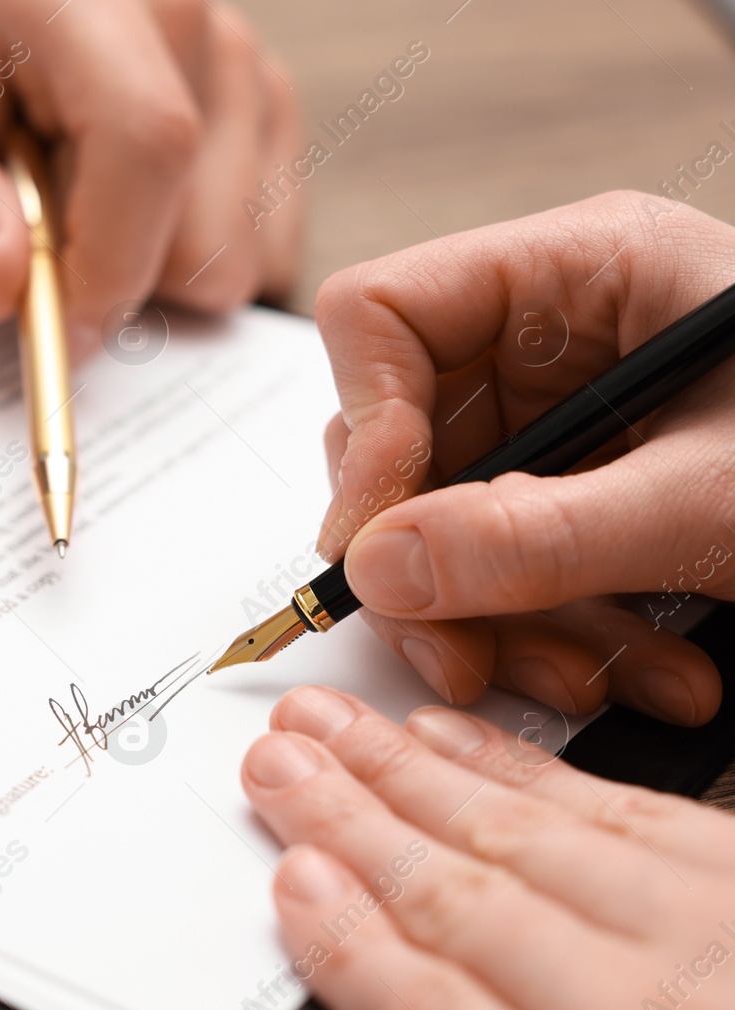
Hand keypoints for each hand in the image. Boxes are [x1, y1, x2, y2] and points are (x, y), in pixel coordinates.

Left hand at [0, 0, 301, 355]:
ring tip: (76, 198)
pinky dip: (188, 251)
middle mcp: (200, 21)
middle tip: (38, 230)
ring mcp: (246, 63)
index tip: (56, 332)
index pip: (150, 148)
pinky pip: (263, 241)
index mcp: (100, 0)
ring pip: (241, 250)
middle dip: (117, 274)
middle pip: (210, 231)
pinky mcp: (267, 104)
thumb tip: (1, 293)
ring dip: (152, 263)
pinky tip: (123, 201)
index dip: (108, 268)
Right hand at [243, 685, 734, 1009]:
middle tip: (278, 763)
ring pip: (524, 838)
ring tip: (334, 730)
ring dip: (412, 777)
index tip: (289, 880)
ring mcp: (708, 936)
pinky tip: (460, 740)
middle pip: (462, 902)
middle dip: (352, 824)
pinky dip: (526, 769)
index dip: (347, 946)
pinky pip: (623, 809)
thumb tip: (356, 943)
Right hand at [314, 191, 734, 722]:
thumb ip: (543, 537)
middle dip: (438, 565)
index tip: (385, 542)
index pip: (379, 315)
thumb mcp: (714, 499)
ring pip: (449, 523)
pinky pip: (511, 566)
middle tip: (465, 651)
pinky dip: (557, 633)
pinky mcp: (585, 492)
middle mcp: (555, 337)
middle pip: (404, 441)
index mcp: (583, 272)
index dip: (366, 429)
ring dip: (507, 622)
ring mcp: (565, 419)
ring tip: (591, 680)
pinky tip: (640, 666)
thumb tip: (383, 566)